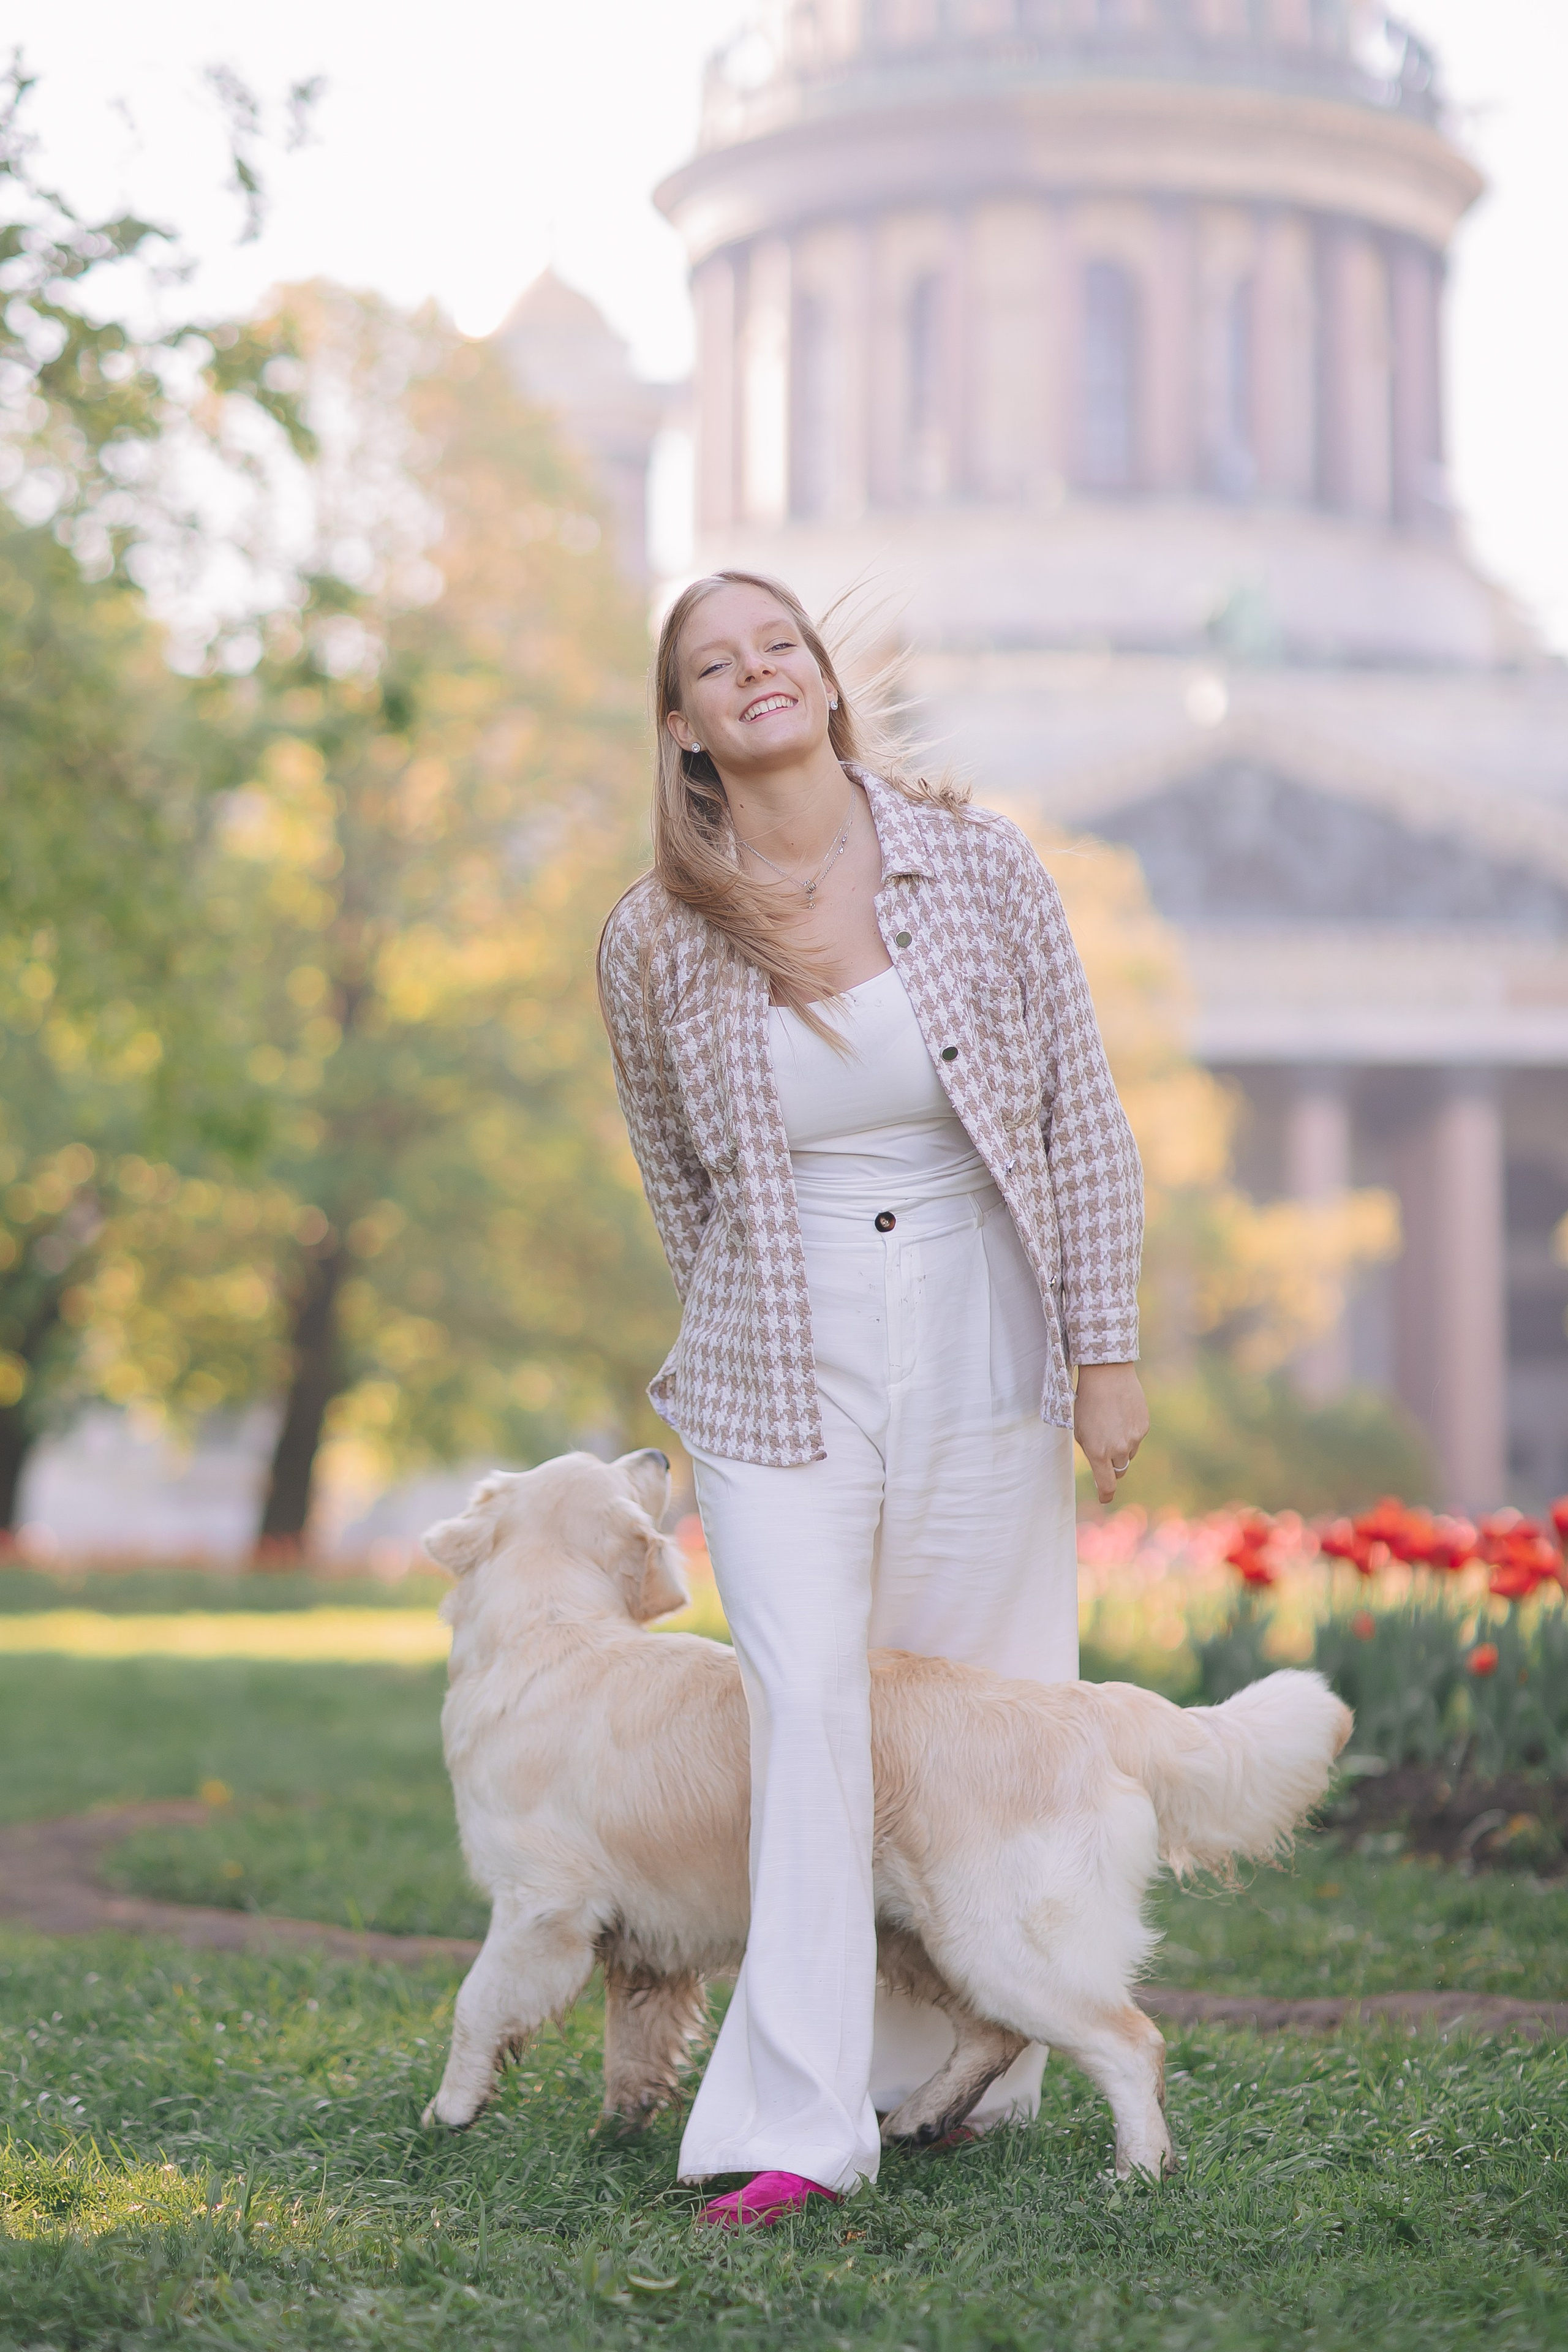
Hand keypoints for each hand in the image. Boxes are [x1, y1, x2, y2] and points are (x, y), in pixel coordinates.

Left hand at [1073, 1363, 1148, 1505]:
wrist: (1107, 1375)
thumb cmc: (1087, 1402)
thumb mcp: (1080, 1431)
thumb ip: (1091, 1452)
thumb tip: (1101, 1470)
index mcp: (1097, 1453)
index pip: (1106, 1484)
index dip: (1105, 1494)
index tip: (1104, 1498)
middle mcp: (1117, 1449)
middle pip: (1118, 1471)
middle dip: (1111, 1467)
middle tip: (1104, 1453)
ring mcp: (1133, 1439)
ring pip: (1128, 1454)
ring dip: (1120, 1448)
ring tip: (1110, 1425)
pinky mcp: (1143, 1427)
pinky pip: (1136, 1438)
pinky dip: (1129, 1433)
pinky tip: (1121, 1415)